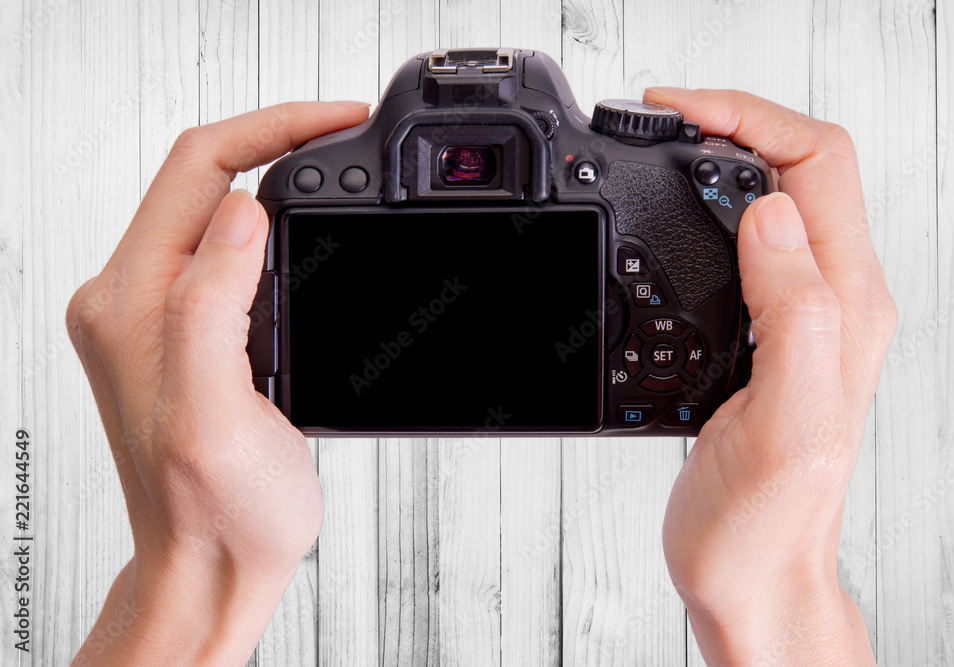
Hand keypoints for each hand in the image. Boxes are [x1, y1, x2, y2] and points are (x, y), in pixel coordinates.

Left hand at [67, 101, 369, 665]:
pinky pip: (225, 252)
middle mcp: (131, 299)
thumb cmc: (216, 511)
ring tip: (332, 168)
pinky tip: (307, 236)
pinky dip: (274, 229)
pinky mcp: (186, 333)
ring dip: (275, 179)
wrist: (211, 565)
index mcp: (131, 304)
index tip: (338, 121)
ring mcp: (156, 315)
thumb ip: (212, 305)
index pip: (196, 168)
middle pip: (201, 177)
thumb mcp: (218, 414)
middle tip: (344, 134)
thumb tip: (243, 210)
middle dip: (277, 141)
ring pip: (214, 210)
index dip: (273, 129)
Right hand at [644, 88, 895, 664]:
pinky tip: (669, 219)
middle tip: (662, 116)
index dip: (748, 119)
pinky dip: (704, 210)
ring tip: (664, 147)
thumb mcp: (784, 425)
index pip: (816, 165)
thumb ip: (795, 319)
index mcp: (842, 307)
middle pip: (800, 167)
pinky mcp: (764, 336)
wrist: (752, 574)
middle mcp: (831, 301)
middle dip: (732, 122)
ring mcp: (799, 318)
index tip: (677, 111)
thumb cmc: (764, 520)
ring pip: (772, 199)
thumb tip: (769, 217)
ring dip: (721, 159)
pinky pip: (744, 246)